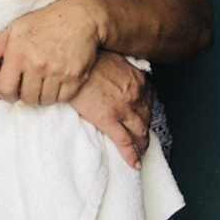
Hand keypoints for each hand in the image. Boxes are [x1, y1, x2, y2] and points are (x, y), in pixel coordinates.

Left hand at [0, 0, 99, 103]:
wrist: (80, 17)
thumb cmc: (44, 21)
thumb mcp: (16, 28)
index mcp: (19, 54)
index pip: (5, 88)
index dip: (5, 93)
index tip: (10, 90)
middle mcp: (38, 65)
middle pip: (26, 98)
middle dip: (23, 96)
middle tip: (26, 89)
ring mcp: (58, 72)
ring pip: (45, 100)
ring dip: (40, 97)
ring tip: (40, 87)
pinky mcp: (75, 77)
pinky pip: (63, 98)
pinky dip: (57, 95)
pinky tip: (54, 85)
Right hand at [68, 51, 150, 168]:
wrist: (71, 65)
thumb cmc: (85, 58)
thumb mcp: (107, 57)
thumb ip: (117, 65)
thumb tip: (114, 67)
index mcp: (136, 79)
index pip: (147, 99)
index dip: (146, 110)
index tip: (144, 114)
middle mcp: (135, 95)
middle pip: (146, 117)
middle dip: (146, 128)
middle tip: (144, 135)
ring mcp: (124, 110)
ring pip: (139, 131)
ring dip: (142, 143)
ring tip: (141, 150)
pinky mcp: (109, 121)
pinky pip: (124, 142)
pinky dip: (131, 155)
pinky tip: (134, 163)